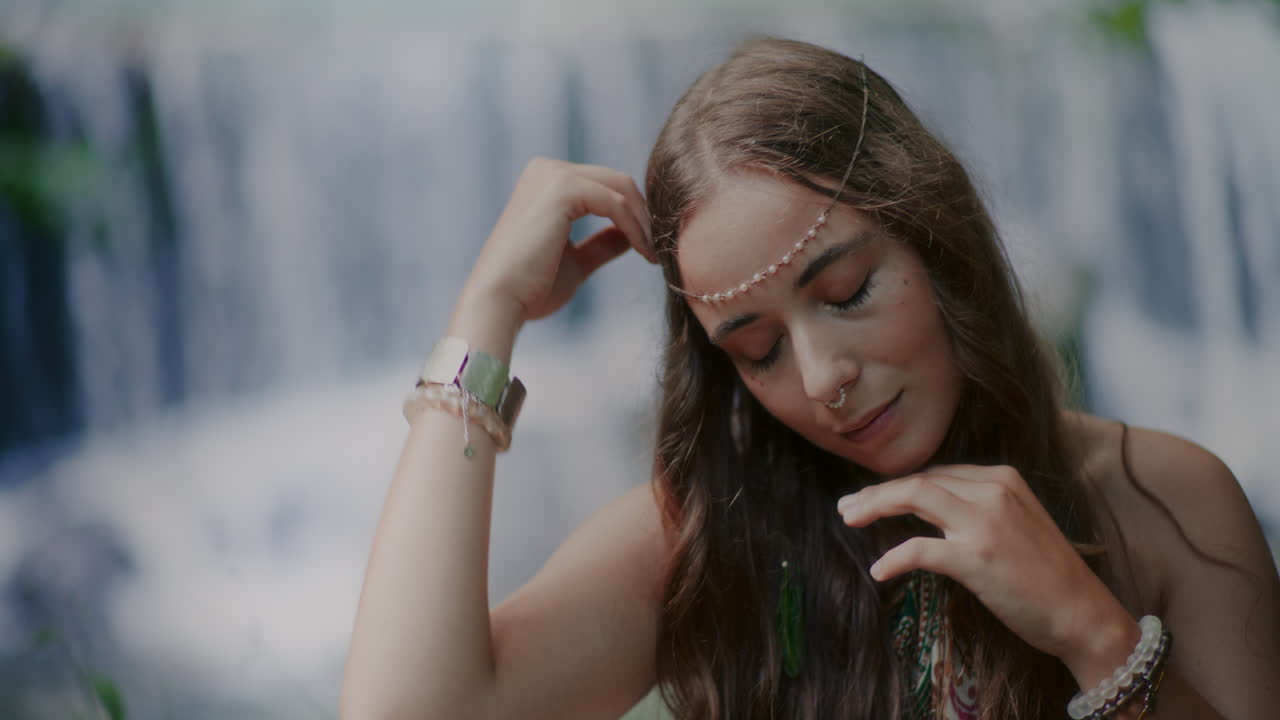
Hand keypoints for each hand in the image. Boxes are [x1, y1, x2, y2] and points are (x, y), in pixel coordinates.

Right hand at [461, 158, 654, 323]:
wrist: (499, 302)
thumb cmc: (530, 289)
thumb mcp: (576, 261)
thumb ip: (602, 244)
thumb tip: (633, 236)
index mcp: (545, 182)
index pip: (605, 187)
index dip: (634, 216)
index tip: (650, 248)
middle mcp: (547, 170)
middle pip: (617, 182)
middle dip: (644, 215)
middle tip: (660, 249)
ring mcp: (553, 174)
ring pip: (621, 188)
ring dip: (644, 222)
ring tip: (654, 254)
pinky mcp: (562, 187)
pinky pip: (615, 203)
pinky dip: (635, 227)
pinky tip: (643, 252)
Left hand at [836, 465, 1138, 682]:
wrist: (1083, 613)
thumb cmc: (1049, 575)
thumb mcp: (1018, 523)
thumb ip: (980, 508)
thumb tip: (930, 510)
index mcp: (1003, 478)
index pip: (937, 472)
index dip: (899, 484)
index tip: (873, 497)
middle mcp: (993, 491)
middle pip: (919, 480)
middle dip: (877, 492)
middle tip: (847, 507)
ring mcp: (985, 523)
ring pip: (913, 496)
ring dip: (875, 507)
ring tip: (850, 521)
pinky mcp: (976, 558)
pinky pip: (919, 549)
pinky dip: (893, 558)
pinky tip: (879, 570)